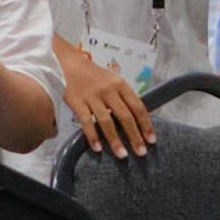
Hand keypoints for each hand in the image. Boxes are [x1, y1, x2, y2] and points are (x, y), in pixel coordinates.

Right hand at [58, 38, 158, 160]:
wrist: (68, 64)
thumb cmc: (93, 76)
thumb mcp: (112, 81)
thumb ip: (124, 97)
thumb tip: (137, 120)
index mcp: (120, 84)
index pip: (138, 106)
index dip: (146, 124)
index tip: (151, 140)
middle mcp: (108, 90)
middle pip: (125, 116)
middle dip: (134, 136)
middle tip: (141, 153)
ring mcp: (92, 96)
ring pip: (107, 122)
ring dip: (115, 140)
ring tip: (122, 155)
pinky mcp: (77, 101)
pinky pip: (86, 122)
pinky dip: (93, 136)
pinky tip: (98, 148)